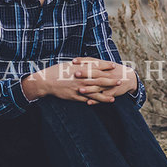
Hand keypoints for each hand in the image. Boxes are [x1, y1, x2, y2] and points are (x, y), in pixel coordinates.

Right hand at [21, 59, 136, 104]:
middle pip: (100, 80)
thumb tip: (88, 63)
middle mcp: (82, 79)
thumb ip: (80, 65)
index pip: (97, 66)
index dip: (106, 66)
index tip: (114, 66)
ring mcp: (79, 88)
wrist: (46, 81)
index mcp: (81, 69)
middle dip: (111, 81)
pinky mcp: (75, 96)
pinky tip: (100, 103)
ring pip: (96, 92)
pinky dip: (94, 102)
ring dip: (106, 96)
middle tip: (120, 81)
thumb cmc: (57, 71)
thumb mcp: (69, 65)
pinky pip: (87, 100)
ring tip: (114, 98)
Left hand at [70, 58, 137, 103]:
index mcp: (104, 66)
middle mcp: (106, 74)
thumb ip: (93, 63)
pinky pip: (103, 98)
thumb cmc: (114, 70)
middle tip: (75, 73)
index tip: (73, 61)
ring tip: (80, 90)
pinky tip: (88, 103)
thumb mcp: (106, 64)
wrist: (130, 78)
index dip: (83, 61)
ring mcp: (109, 84)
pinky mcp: (111, 93)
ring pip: (98, 87)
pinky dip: (96, 101)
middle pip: (95, 73)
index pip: (92, 61)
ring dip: (89, 89)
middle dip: (85, 74)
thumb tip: (78, 61)